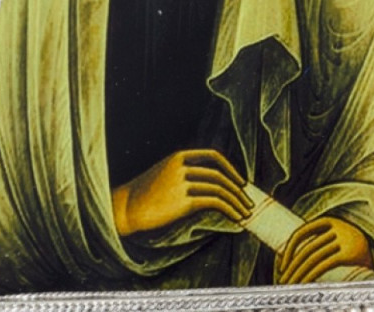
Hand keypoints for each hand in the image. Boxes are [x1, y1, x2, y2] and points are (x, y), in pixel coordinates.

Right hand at [111, 149, 252, 236]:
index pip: (213, 155)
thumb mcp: (164, 175)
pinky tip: (236, 217)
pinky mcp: (183, 201)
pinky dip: (229, 209)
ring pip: (219, 188)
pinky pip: (214, 202)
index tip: (240, 182)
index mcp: (178, 156)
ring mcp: (182, 182)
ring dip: (237, 202)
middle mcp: (182, 166)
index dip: (230, 168)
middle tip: (249, 202)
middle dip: (238, 189)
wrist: (125, 209)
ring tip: (246, 213)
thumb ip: (184, 173)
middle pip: (219, 174)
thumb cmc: (144, 196)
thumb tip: (211, 186)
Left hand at [277, 217, 372, 283]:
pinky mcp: (348, 254)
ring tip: (290, 286)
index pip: (301, 233)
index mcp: (328, 220)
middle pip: (306, 250)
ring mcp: (342, 240)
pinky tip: (303, 285)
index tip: (282, 267)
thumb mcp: (336, 238)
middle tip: (283, 281)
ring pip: (312, 258)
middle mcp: (335, 228)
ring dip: (298, 275)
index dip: (289, 250)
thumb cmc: (352, 248)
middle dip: (292, 268)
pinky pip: (322, 265)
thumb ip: (318, 242)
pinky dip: (309, 275)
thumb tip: (289, 257)